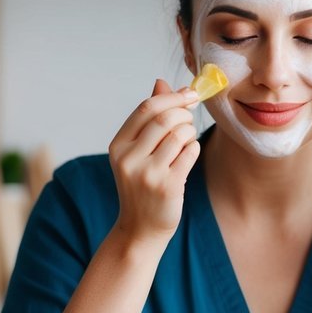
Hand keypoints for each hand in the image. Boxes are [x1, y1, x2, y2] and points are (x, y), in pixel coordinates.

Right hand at [108, 79, 200, 245]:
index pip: (146, 108)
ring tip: (185, 143)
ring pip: (181, 134)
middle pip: (166, 119)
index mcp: (118, 146)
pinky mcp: (167, 186)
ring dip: (190, 133)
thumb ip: (149, 118)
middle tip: (190, 121)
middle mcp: (128, 158)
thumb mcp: (137, 152)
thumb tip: (162, 83)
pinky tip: (186, 158)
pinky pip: (190, 152)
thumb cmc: (142, 185)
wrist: (140, 229)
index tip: (190, 94)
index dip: (173, 97)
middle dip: (185, 114)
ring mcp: (147, 174)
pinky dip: (194, 149)